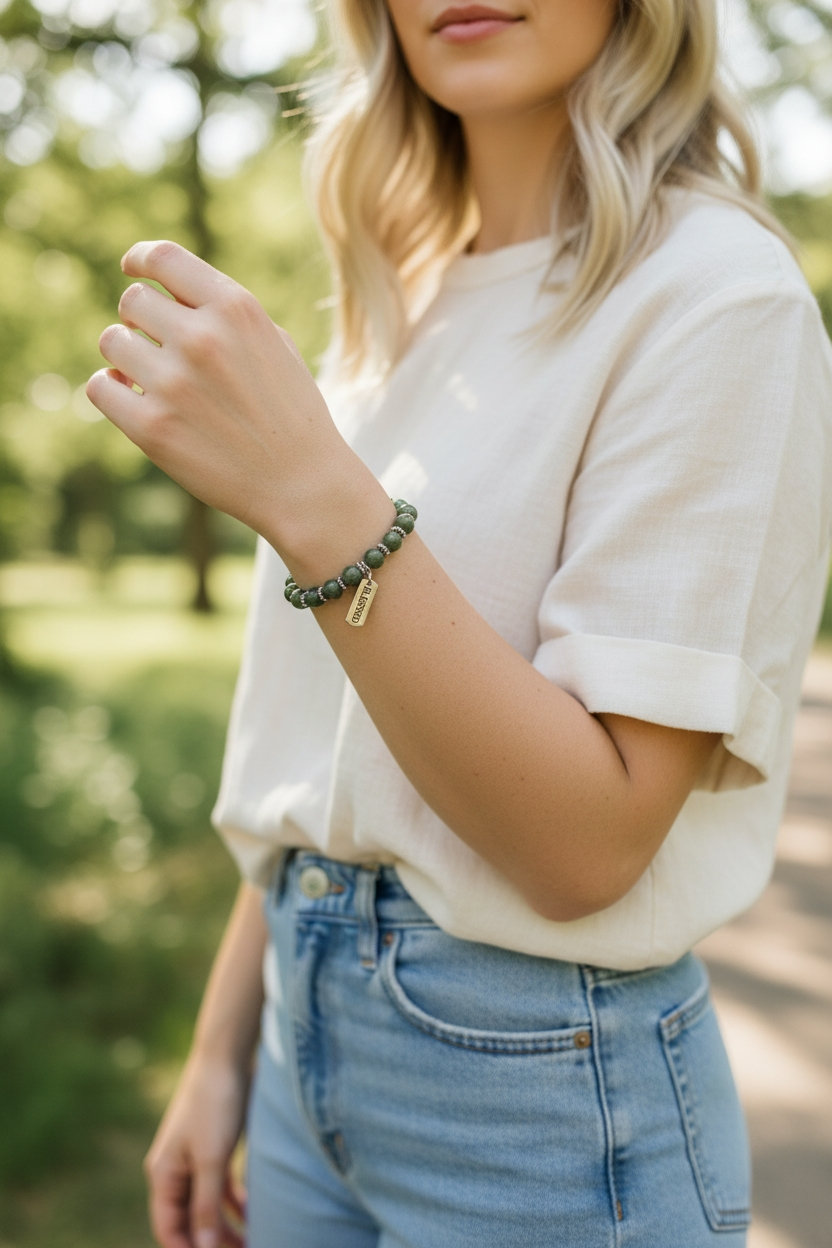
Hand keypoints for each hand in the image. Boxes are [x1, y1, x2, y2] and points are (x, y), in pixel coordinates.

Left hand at [87, 240, 363, 555]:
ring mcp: (174, 383)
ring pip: (112, 342)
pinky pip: (99, 387)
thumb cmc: (291, 415)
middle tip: (158, 350)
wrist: (303, 485)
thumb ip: (224, 313)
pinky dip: (110, 391)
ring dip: (126, 358)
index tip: (133, 269)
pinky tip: (133, 401)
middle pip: (133, 302)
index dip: (140, 259)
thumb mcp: (274, 345)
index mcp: (236, 309)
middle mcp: (202, 338)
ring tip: (151, 379)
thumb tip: (167, 293)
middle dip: (140, 322)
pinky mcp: (152, 427)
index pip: (163, 257)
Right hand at [144, 1054, 247, 1247]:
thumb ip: (206, 1205)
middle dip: (212, 1242)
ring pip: (208, 1205)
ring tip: (253, 1241)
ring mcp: (195, 1158)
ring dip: (227, 1225)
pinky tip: (255, 1212)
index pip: (169, 1228)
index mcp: (163, 1174)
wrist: (226, 1055)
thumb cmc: (214, 1104)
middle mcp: (175, 1170)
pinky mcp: (215, 1147)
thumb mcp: (212, 1158)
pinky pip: (221, 1186)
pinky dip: (236, 1202)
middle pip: (189, 1220)